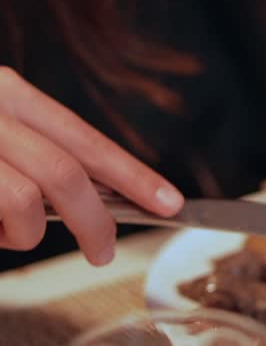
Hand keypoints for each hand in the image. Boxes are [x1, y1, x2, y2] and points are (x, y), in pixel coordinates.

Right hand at [0, 69, 183, 264]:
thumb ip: (36, 156)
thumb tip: (93, 199)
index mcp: (10, 94)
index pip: (85, 137)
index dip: (131, 173)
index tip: (167, 199)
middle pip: (67, 171)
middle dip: (96, 221)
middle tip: (103, 251)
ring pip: (30, 200)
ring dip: (29, 234)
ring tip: (10, 235)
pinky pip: (2, 215)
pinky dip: (2, 236)